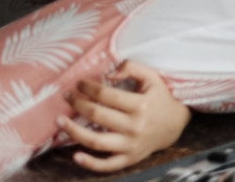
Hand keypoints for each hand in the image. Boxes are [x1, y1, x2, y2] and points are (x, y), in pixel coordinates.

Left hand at [57, 61, 189, 172]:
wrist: (175, 125)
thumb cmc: (159, 98)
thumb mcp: (152, 78)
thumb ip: (132, 68)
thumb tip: (107, 74)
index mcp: (140, 105)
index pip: (106, 95)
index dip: (88, 88)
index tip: (78, 84)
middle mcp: (135, 126)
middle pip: (97, 115)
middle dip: (77, 104)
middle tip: (67, 97)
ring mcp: (131, 144)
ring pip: (96, 141)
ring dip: (73, 131)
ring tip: (59, 121)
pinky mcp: (129, 158)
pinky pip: (107, 165)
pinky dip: (90, 163)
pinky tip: (75, 156)